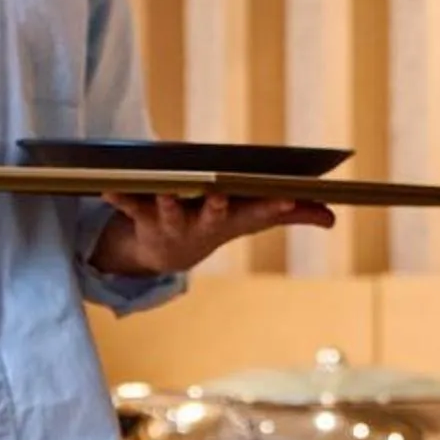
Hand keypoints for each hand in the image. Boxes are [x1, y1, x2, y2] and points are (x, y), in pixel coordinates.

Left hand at [90, 192, 335, 276]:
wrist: (164, 254)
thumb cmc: (215, 223)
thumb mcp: (252, 218)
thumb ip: (291, 214)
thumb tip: (332, 217)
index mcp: (232, 219)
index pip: (259, 212)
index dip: (273, 205)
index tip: (287, 196)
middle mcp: (204, 224)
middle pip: (214, 213)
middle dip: (219, 204)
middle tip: (222, 193)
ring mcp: (172, 222)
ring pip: (170, 210)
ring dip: (167, 202)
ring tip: (164, 188)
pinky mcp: (141, 217)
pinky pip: (129, 206)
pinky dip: (118, 198)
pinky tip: (107, 186)